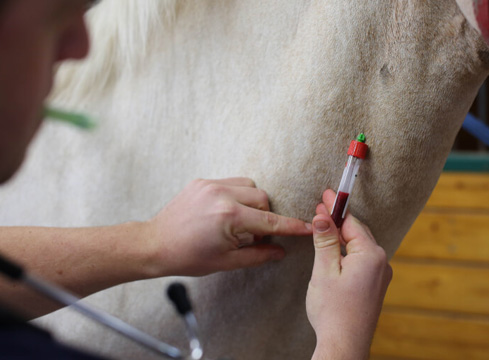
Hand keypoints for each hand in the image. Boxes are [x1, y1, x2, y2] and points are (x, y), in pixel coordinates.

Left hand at [147, 178, 311, 276]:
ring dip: (253, 203)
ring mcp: (210, 185)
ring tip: (239, 222)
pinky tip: (226, 212)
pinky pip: (232, 182)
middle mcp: (221, 195)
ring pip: (250, 186)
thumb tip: (281, 252)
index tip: (307, 227)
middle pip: (263, 198)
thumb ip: (258, 256)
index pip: (269, 221)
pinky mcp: (202, 181)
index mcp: (229, 217)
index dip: (290, 226)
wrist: (155, 244)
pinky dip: (237, 195)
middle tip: (253, 236)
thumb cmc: (188, 257)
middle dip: (265, 216)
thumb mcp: (226, 262)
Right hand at [307, 189, 391, 359]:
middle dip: (338, 220)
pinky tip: (334, 252)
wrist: (344, 344)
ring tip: (324, 226)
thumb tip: (323, 216)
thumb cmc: (333, 311)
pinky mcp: (375, 286)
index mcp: (371, 255)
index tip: (326, 194)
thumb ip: (325, 240)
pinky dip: (348, 252)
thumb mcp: (324, 270)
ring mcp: (381, 276)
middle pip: (357, 233)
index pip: (352, 223)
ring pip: (359, 247)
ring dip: (342, 236)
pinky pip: (362, 261)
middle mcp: (382, 263)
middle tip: (321, 206)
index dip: (336, 208)